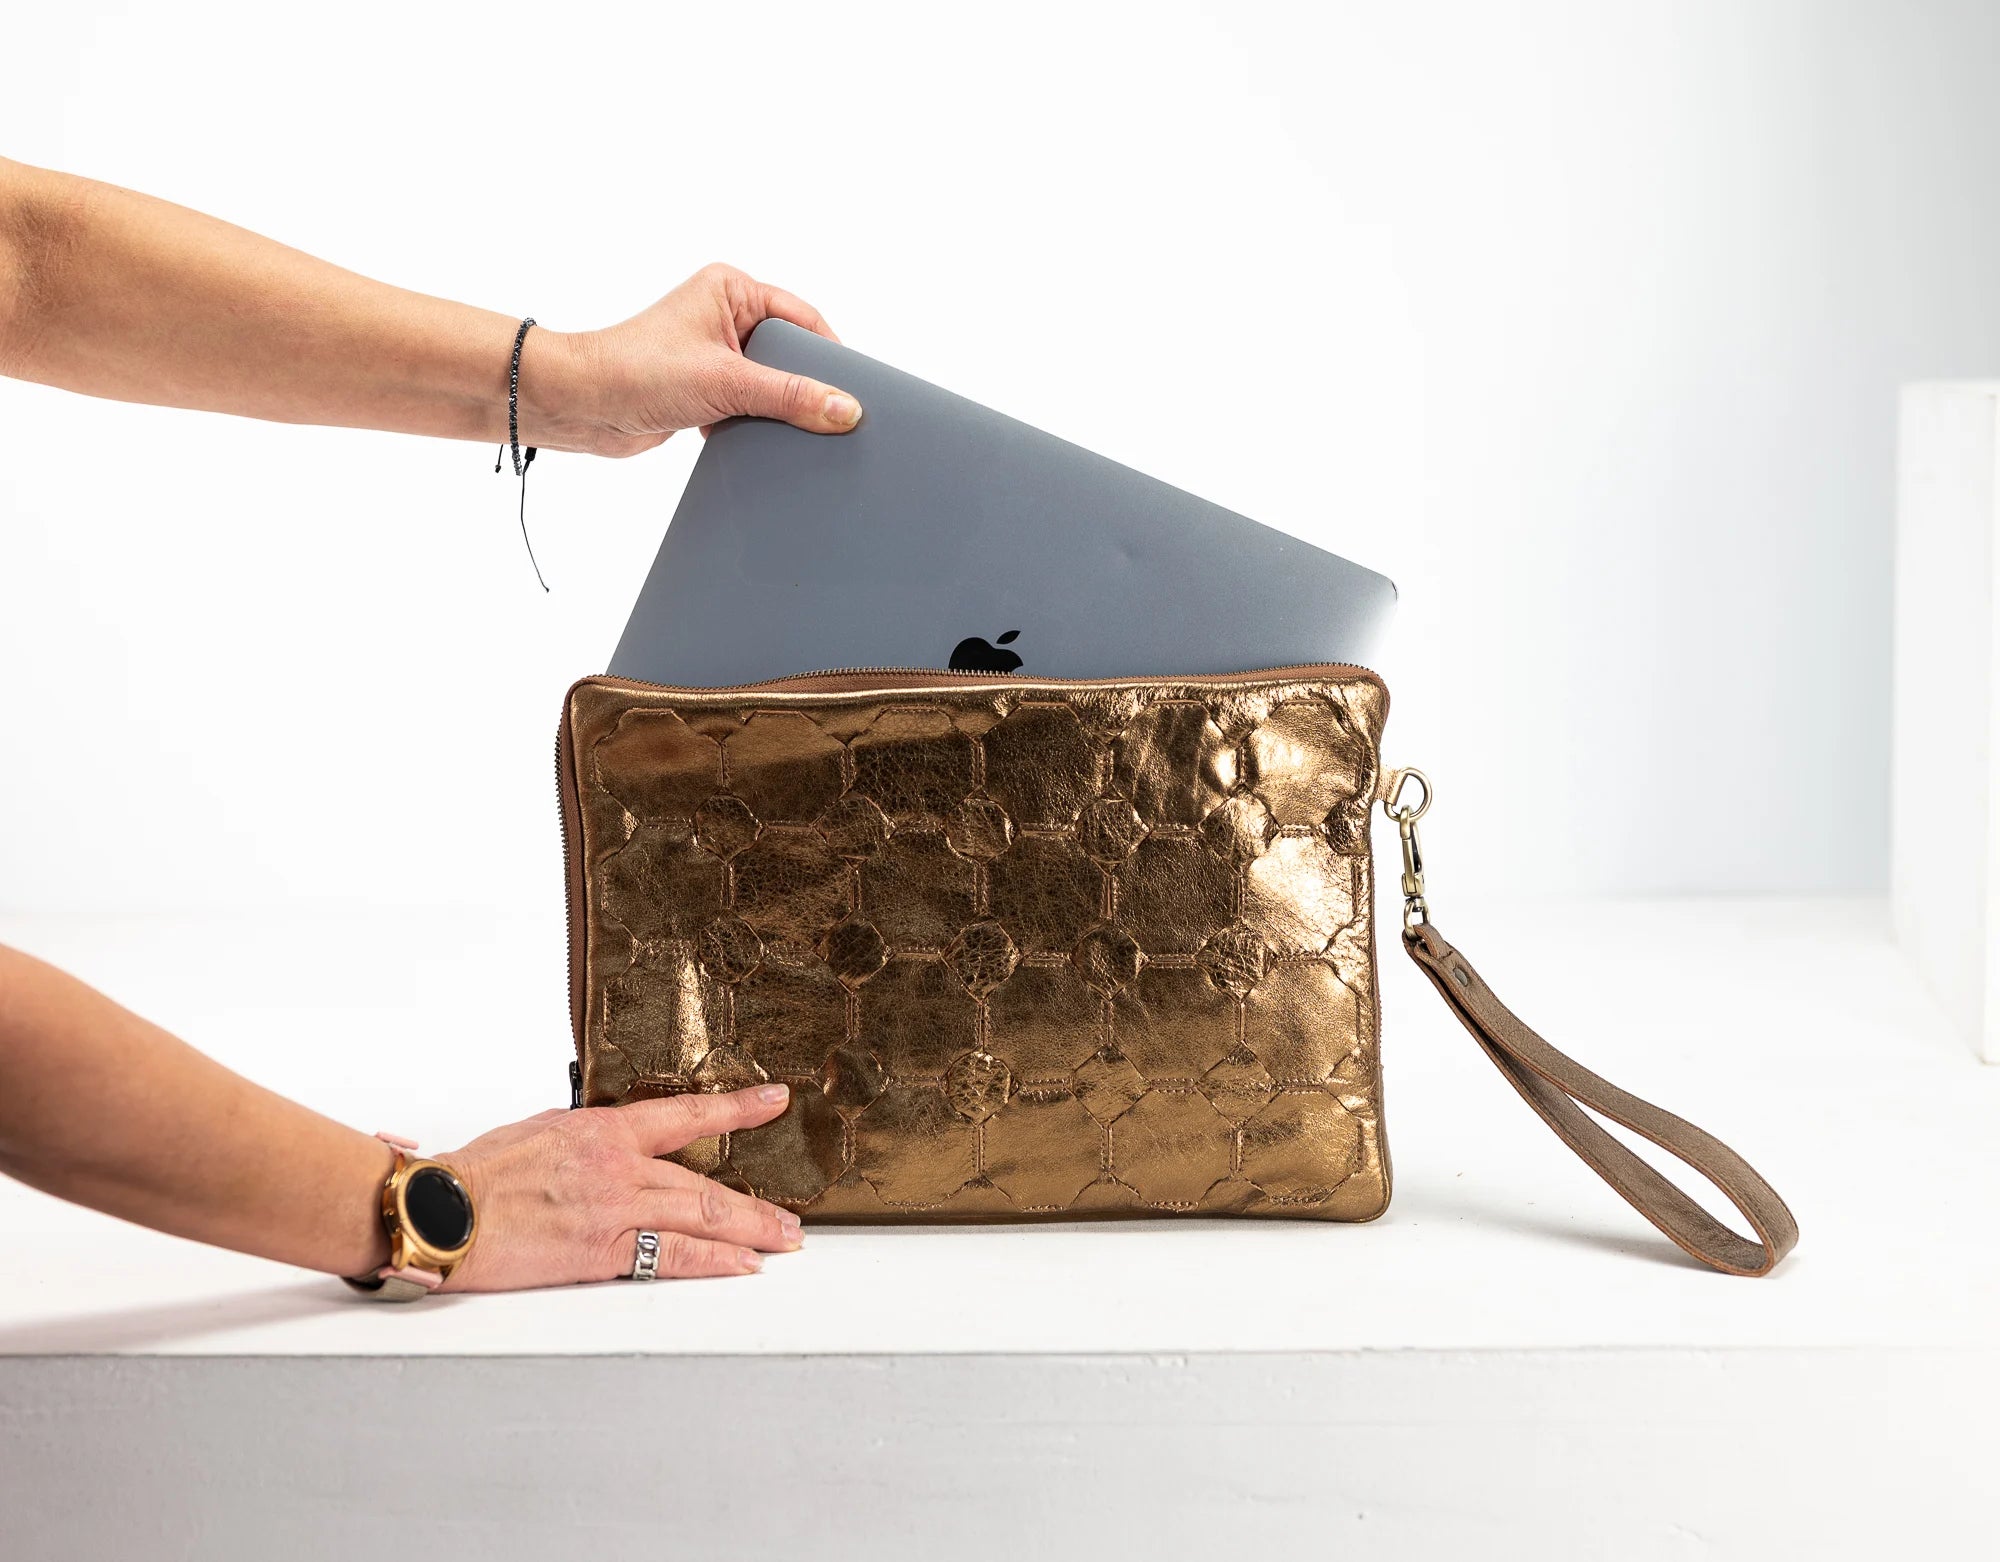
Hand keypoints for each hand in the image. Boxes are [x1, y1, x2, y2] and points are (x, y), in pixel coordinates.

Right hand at [434, 1083, 802, 1289]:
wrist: (441, 1209)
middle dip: (756, 1202)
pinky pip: (668, 1256)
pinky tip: (740, 1266)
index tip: (774, 1102)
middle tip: (791, 1216)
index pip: (686, 1113)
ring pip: (700, 1216)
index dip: (737, 1107)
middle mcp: (618, 1166)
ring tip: (782, 1242)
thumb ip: (588, 1138)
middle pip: (705, 1181)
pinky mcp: (598, 1252)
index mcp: (603, 1130)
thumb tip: (614, 1142)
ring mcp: (613, 1209)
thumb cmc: (477, 1173)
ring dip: (749, 1231)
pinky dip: (711, 1261)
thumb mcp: (541, 1131)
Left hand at [528, 263, 861, 456]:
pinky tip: (762, 444)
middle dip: (807, 387)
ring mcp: (714, 353)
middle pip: (791, 355)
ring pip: (771, 385)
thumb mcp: (725, 382)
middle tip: (833, 418)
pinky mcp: (704, 388)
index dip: (832, 356)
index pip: (804, 320)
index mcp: (732, 289)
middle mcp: (725, 315)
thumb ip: (790, 396)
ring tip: (798, 435)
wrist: (577, 406)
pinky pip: (750, 407)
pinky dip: (756, 426)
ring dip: (778, 411)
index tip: (857, 391)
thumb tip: (845, 409)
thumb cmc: (633, 371)